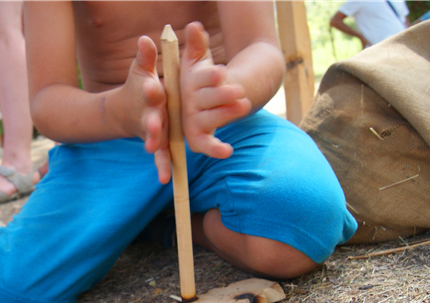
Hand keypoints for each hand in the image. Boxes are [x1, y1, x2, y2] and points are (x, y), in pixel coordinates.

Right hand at [120, 35, 171, 183]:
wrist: (125, 112)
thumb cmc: (139, 87)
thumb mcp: (142, 71)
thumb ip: (145, 57)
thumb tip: (145, 38)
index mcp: (150, 95)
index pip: (150, 92)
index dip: (150, 90)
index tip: (152, 87)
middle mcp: (150, 115)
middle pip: (151, 119)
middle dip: (152, 123)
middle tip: (153, 126)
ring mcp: (153, 132)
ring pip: (154, 140)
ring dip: (155, 145)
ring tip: (153, 150)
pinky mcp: (157, 144)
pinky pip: (161, 157)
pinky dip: (162, 167)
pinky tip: (165, 179)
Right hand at [180, 22, 250, 158]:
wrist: (204, 98)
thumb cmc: (201, 77)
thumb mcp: (197, 59)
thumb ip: (197, 44)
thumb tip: (194, 26)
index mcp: (185, 83)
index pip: (197, 80)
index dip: (209, 77)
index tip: (221, 73)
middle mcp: (185, 104)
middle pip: (203, 100)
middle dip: (221, 95)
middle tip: (238, 90)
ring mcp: (191, 122)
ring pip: (209, 119)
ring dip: (226, 114)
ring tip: (244, 104)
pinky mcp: (197, 139)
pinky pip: (206, 145)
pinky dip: (216, 149)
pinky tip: (228, 150)